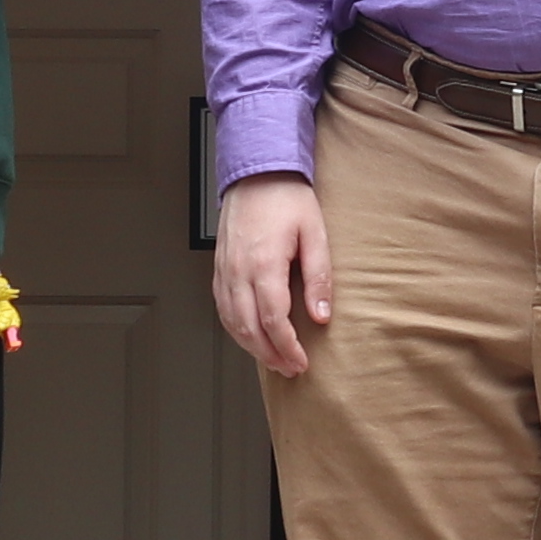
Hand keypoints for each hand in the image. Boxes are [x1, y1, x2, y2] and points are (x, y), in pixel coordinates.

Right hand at [212, 174, 334, 375]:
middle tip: (290, 368)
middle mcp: (238, 271)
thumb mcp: (315, 234)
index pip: (273, 321)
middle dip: (270, 355)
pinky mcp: (219, 267)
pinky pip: (222, 307)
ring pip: (231, 322)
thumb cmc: (286, 197)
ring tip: (273, 359)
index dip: (287, 347)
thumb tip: (321, 315)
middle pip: (249, 329)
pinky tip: (249, 336)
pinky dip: (235, 329)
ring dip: (251, 347)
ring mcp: (224, 270)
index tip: (301, 362)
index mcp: (263, 264)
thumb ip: (319, 277)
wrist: (257, 171)